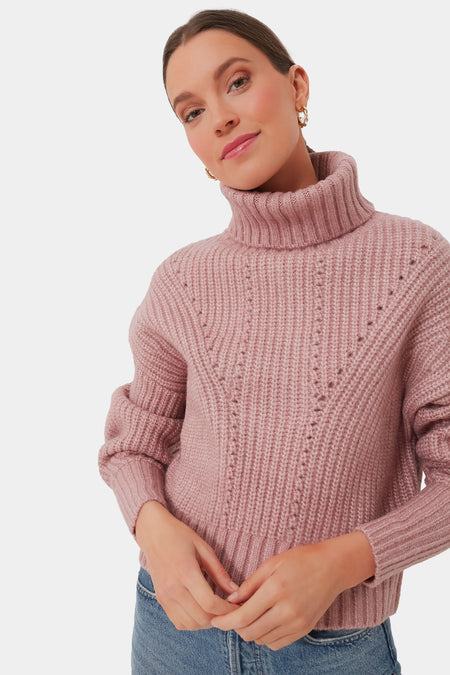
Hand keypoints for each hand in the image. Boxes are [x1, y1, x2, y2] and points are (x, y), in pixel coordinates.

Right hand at [135, 500, 239, 630]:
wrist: (153, 534)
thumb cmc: (180, 536)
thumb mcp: (204, 549)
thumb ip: (219, 572)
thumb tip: (235, 591)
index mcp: (186, 572)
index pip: (210, 603)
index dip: (227, 609)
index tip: (238, 605)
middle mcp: (173, 588)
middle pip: (202, 617)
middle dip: (220, 618)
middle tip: (231, 610)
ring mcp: (165, 597)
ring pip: (191, 624)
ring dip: (207, 623)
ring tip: (218, 611)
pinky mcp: (161, 601)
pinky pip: (179, 623)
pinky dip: (193, 623)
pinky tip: (202, 611)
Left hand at [210, 540, 343, 650]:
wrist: (333, 567)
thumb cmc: (300, 560)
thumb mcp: (271, 564)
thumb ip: (250, 584)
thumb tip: (231, 601)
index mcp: (276, 590)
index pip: (243, 616)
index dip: (225, 621)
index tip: (215, 620)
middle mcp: (287, 611)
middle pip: (250, 632)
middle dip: (235, 627)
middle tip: (231, 615)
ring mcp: (297, 623)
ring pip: (262, 640)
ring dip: (250, 631)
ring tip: (249, 615)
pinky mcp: (304, 629)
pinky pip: (277, 643)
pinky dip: (265, 636)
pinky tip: (264, 621)